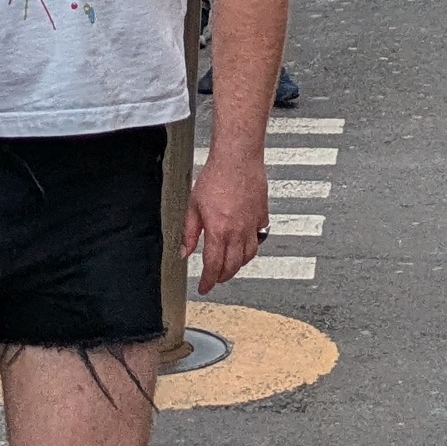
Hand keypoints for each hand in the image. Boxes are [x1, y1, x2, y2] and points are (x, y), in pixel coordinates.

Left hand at [190, 144, 267, 293]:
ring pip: (249, 255)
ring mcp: (252, 224)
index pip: (214, 266)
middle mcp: (238, 231)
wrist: (237, 158)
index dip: (208, 281)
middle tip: (216, 278)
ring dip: (239, 264)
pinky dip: (252, 245)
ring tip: (231, 264)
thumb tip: (185, 251)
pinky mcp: (262, 215)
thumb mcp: (193, 206)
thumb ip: (189, 233)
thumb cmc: (216, 176)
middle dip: (223, 277)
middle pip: (233, 266)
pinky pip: (260, 237)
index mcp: (218, 231)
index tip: (204, 287)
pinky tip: (246, 242)